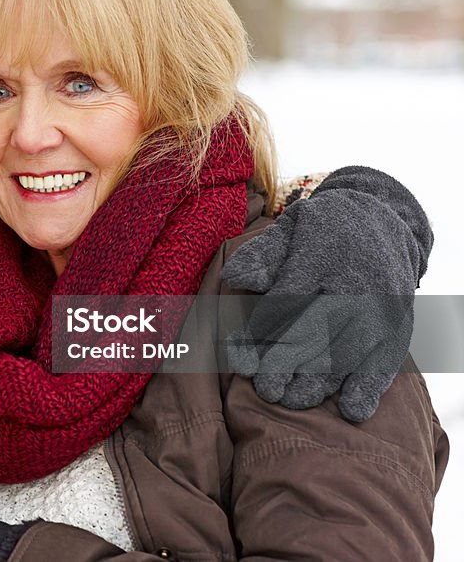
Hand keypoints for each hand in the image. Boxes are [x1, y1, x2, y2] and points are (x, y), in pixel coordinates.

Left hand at [222, 166, 432, 421]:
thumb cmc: (323, 228)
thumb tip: (233, 278)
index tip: (239, 348)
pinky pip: (387, 359)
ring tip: (288, 401)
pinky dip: (370, 387)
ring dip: (317, 383)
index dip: (262, 327)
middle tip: (264, 389)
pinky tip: (353, 412)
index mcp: (321, 254)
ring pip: (347, 354)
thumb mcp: (290, 229)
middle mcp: (354, 282)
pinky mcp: (398, 324)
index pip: (287, 298)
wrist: (385, 219)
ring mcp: (379, 307)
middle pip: (315, 331)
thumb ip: (262, 255)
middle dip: (285, 363)